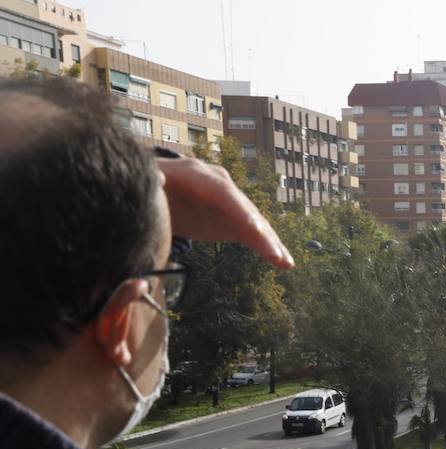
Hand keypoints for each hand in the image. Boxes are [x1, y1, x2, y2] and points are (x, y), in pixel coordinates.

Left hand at [156, 157, 293, 268]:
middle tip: (275, 254)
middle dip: (262, 232)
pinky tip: (285, 264)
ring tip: (286, 263)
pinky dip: (268, 249)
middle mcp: (221, 186)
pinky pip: (254, 235)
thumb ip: (153, 181)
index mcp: (198, 174)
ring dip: (272, 244)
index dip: (239, 210)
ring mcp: (230, 204)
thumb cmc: (148, 184)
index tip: (253, 228)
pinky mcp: (234, 222)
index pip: (223, 192)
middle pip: (245, 209)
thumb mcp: (145, 180)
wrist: (155, 190)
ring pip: (256, 223)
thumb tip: (159, 179)